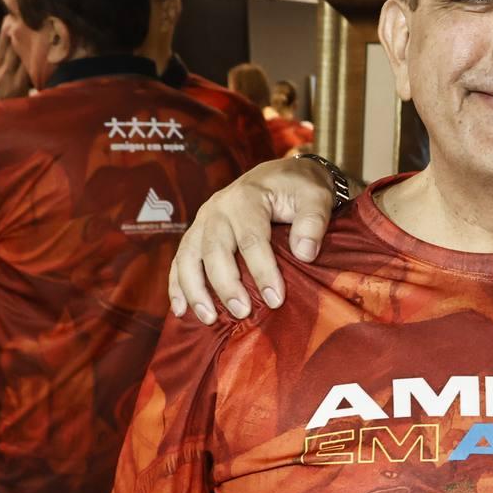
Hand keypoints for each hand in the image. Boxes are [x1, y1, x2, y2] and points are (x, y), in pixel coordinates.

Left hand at [0, 18, 32, 121]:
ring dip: (5, 33)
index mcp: (18, 84)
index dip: (34, 47)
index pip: (29, 61)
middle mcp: (5, 74)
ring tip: (10, 19)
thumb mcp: (22, 108)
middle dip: (19, 33)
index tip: (40, 34)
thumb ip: (33, 95)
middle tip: (24, 17)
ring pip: (1, 49)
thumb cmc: (2, 119)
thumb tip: (46, 88)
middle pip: (14, 50)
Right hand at [167, 155, 335, 322]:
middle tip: (243, 312)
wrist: (281, 175)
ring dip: (196, 289)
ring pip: (189, 256)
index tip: (275, 299)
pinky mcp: (198, 232)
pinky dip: (177, 284)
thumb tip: (305, 254)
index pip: (252, 239)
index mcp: (247, 198)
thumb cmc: (299, 188)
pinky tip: (180, 309)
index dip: (263, 271)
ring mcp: (204, 220)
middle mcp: (218, 208)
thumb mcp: (315, 196)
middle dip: (226, 285)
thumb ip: (313, 222)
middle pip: (215, 250)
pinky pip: (180, 259)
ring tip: (209, 318)